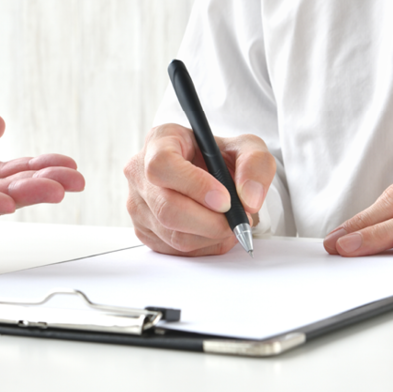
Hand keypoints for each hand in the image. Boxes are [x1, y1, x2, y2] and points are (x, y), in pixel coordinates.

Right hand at [124, 123, 275, 255]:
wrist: (209, 173)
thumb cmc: (219, 156)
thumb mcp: (246, 147)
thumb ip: (255, 164)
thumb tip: (248, 199)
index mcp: (159, 141)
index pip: (163, 165)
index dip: (194, 185)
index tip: (224, 199)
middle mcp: (140, 172)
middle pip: (167, 208)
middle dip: (210, 222)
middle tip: (237, 220)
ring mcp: (137, 204)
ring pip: (173, 235)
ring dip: (211, 236)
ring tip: (229, 223)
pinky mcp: (143, 231)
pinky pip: (174, 250)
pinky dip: (203, 246)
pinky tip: (214, 230)